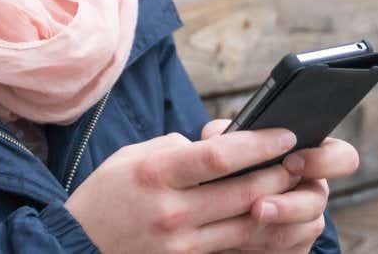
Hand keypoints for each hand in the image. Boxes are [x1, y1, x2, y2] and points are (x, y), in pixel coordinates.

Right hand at [64, 127, 301, 253]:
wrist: (77, 247)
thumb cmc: (106, 195)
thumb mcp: (132, 158)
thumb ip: (176, 150)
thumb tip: (219, 146)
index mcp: (156, 173)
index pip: (221, 156)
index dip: (260, 144)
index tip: (285, 134)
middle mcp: (171, 211)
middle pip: (242, 192)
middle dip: (279, 174)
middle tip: (301, 160)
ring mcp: (179, 244)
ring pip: (245, 224)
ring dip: (275, 204)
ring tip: (292, 186)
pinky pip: (230, 246)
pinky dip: (253, 230)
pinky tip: (267, 215)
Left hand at [200, 119, 358, 252]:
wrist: (215, 209)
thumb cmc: (228, 166)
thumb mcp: (228, 144)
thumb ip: (231, 135)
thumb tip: (224, 136)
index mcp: (310, 158)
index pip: (341, 157)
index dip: (324, 160)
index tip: (292, 161)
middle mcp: (313, 191)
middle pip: (319, 200)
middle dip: (289, 205)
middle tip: (260, 205)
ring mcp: (306, 223)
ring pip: (302, 230)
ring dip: (272, 227)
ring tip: (249, 218)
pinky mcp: (294, 249)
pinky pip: (285, 250)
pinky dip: (258, 246)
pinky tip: (236, 239)